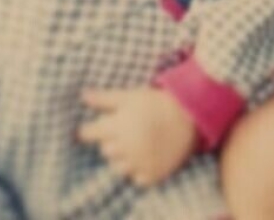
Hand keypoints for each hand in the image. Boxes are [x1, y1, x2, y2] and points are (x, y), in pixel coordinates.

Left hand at [79, 88, 199, 186]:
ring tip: (136, 144)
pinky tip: (146, 156)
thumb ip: (104, 99)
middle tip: (125, 130)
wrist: (189, 115)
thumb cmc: (157, 102)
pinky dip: (139, 170)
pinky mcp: (153, 174)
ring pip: (118, 167)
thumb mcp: (130, 96)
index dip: (89, 130)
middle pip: (105, 150)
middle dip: (110, 140)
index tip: (96, 127)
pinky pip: (137, 178)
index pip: (88, 134)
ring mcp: (139, 163)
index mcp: (116, 127)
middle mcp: (125, 148)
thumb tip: (83, 96)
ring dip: (123, 157)